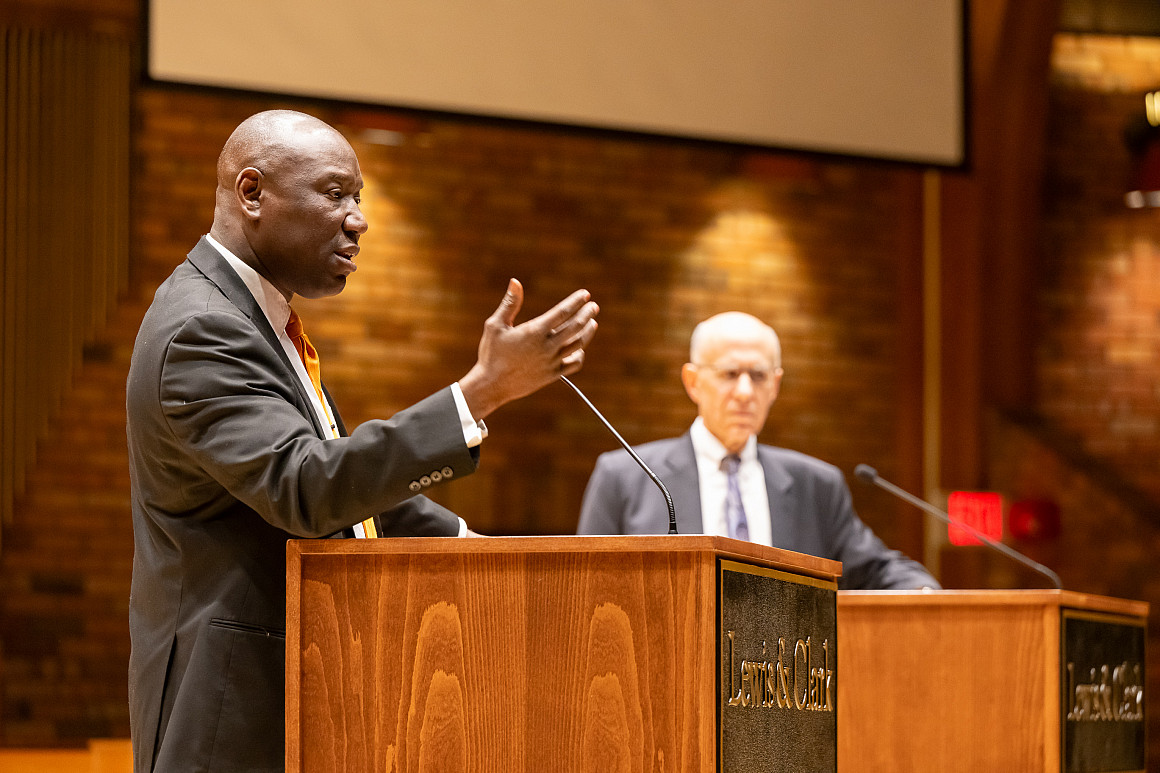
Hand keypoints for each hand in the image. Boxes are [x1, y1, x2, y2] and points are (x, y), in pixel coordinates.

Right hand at [459, 279, 598, 419]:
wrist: (491, 385)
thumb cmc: (491, 353)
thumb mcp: (495, 325)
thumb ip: (509, 303)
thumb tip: (515, 281)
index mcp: (535, 332)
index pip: (562, 312)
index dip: (575, 301)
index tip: (585, 294)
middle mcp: (547, 346)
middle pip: (575, 327)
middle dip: (587, 314)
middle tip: (593, 306)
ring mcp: (552, 362)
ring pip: (578, 345)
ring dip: (587, 332)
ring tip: (592, 323)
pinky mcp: (552, 375)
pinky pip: (574, 364)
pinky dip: (580, 355)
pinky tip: (579, 348)